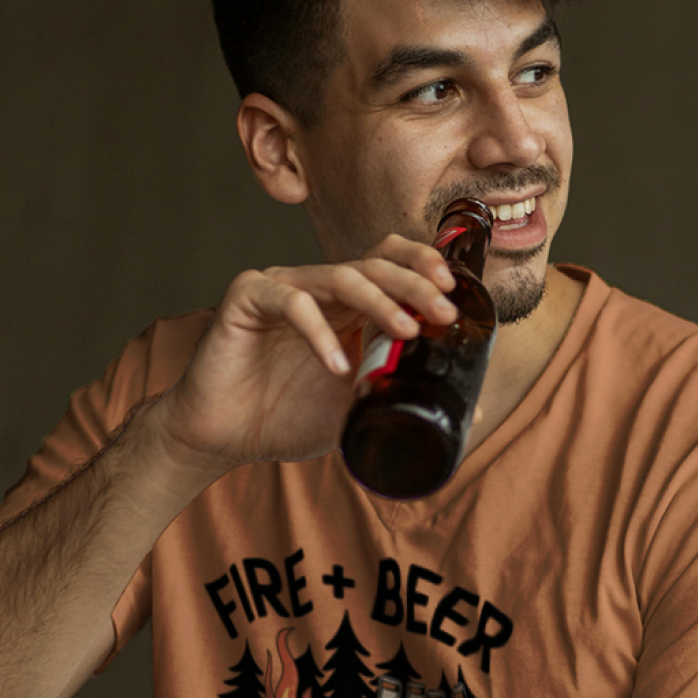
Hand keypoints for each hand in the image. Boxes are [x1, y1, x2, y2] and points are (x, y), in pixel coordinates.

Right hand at [157, 238, 458, 473]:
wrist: (223, 436)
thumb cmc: (286, 417)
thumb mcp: (358, 411)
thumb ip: (404, 399)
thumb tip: (474, 409)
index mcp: (347, 306)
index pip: (390, 261)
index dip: (422, 263)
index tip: (453, 289)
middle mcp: (318, 288)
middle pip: (374, 263)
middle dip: (414, 283)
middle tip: (442, 310)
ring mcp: (282, 287)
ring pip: (339, 276)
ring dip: (379, 301)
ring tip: (406, 331)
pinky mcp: (247, 298)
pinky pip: (290, 302)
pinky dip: (318, 333)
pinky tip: (336, 366)